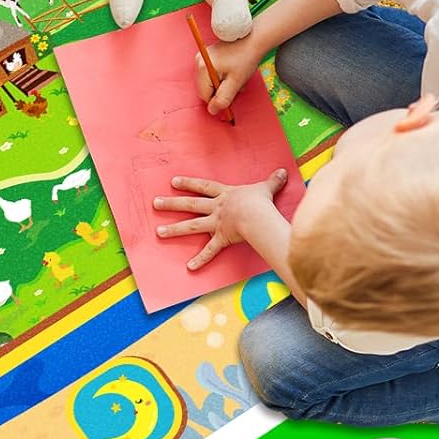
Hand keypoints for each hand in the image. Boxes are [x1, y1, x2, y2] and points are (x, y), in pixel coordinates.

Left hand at [153, 169, 288, 271]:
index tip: (173, 182)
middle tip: (154, 203)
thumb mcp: (266, 188)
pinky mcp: (221, 238)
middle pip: (190, 205)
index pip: (203, 187)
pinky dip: (201, 260)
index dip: (188, 184)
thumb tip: (284, 172)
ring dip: (174, 229)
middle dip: (172, 204)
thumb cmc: (260, 201)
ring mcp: (217, 223)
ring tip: (158, 232)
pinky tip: (189, 267)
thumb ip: (272, 181)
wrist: (257, 214)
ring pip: (191, 225)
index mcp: (224, 195)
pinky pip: (210, 251)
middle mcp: (216, 208)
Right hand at [194, 34, 261, 116]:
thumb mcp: (236, 82)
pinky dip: (222, 77)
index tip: (233, 92)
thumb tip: (212, 111)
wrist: (253, 39)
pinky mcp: (207, 56)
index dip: (218, 98)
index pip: (204, 95)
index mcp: (203, 67)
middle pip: (206, 89)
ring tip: (235, 76)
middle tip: (236, 83)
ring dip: (223, 84)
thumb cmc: (246, 59)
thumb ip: (223, 98)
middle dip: (221, 90)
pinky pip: (211, 74)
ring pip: (209, 82)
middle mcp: (199, 61)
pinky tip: (232, 70)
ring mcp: (202, 57)